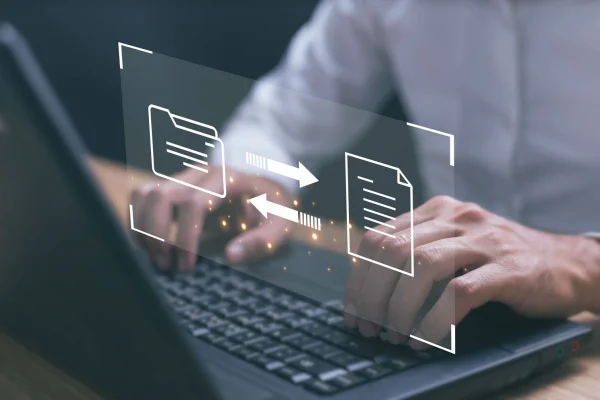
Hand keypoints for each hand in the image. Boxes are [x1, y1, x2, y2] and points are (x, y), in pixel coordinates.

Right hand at [131, 165, 292, 270]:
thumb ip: (262, 239)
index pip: (196, 203)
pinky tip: (146, 245)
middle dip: (156, 234)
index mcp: (228, 179)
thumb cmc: (272, 206)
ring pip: (145, 193)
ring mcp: (183, 176)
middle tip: (164, 266)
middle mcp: (200, 173)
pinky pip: (141, 196)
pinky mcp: (172, 184)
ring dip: (141, 228)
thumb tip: (231, 256)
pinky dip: (136, 220)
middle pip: (162, 196)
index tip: (185, 267)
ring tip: (153, 257)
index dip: (186, 237)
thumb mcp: (281, 222)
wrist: (264, 183)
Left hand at [345, 195, 599, 348]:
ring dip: (399, 308)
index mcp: (435, 210)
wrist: (565, 262)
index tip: (353, 310)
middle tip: (371, 329)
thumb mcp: (454, 242)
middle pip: (392, 251)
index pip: (377, 238)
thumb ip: (417, 250)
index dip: (358, 278)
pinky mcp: (508, 269)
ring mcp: (483, 240)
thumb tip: (368, 286)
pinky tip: (425, 339)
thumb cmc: (499, 258)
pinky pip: (460, 293)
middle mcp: (455, 217)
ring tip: (395, 336)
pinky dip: (435, 320)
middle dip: (372, 296)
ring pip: (421, 266)